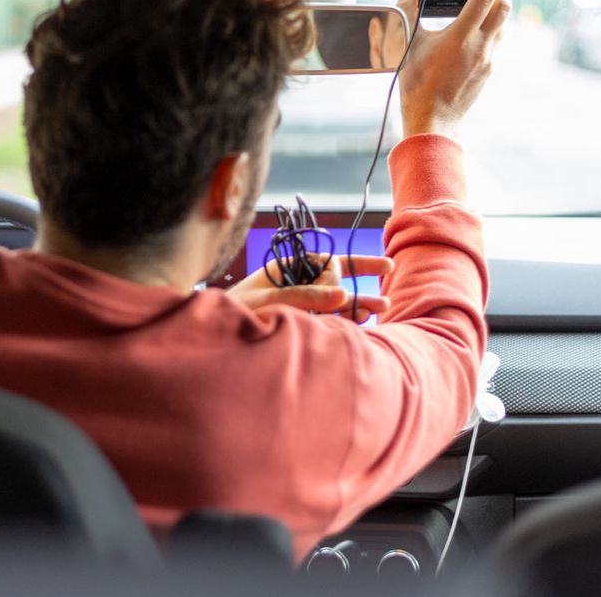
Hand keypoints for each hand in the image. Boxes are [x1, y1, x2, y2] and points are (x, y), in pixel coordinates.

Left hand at [226, 254, 394, 323]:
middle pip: (337, 276)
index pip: (325, 262)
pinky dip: (345, 319)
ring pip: (336, 298)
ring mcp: (300, 303)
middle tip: (388, 272)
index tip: (340, 294)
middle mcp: (297, 282)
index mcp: (287, 267)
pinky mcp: (300, 323)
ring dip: (359, 301)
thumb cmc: (233, 311)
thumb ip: (303, 296)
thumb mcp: (266, 299)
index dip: (340, 273)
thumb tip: (341, 294)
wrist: (212, 337)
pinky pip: (328, 318)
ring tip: (383, 306)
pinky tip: (363, 321)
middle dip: (361, 277)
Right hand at [399, 0, 511, 139]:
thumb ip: (408, 12)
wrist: (433, 121)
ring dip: (501, 2)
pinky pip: (499, 38)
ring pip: (504, 22)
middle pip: (504, 5)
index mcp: (460, 38)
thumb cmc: (418, 88)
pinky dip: (496, 21)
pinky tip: (484, 20)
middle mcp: (480, 47)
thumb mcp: (408, 47)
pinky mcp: (488, 68)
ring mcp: (488, 58)